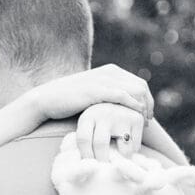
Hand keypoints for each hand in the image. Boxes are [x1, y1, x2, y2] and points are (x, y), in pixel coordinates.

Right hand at [27, 64, 152, 127]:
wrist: (46, 99)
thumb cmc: (68, 101)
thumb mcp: (92, 95)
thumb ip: (106, 96)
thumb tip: (119, 108)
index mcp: (110, 71)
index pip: (139, 83)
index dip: (148, 100)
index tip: (146, 116)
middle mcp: (109, 72)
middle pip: (141, 86)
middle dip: (148, 104)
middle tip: (147, 121)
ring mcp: (103, 80)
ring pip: (136, 90)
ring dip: (142, 107)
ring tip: (142, 123)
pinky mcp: (96, 90)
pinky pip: (122, 96)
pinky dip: (132, 106)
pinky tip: (134, 117)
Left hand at [76, 103, 145, 161]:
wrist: (120, 102)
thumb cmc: (99, 122)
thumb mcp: (88, 126)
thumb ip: (85, 141)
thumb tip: (83, 165)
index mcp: (88, 116)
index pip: (83, 139)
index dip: (85, 156)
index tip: (89, 166)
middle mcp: (105, 114)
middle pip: (100, 144)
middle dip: (101, 160)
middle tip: (103, 169)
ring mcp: (122, 116)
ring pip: (122, 149)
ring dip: (120, 159)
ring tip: (116, 159)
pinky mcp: (137, 120)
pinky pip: (135, 147)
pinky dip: (131, 153)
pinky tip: (126, 149)